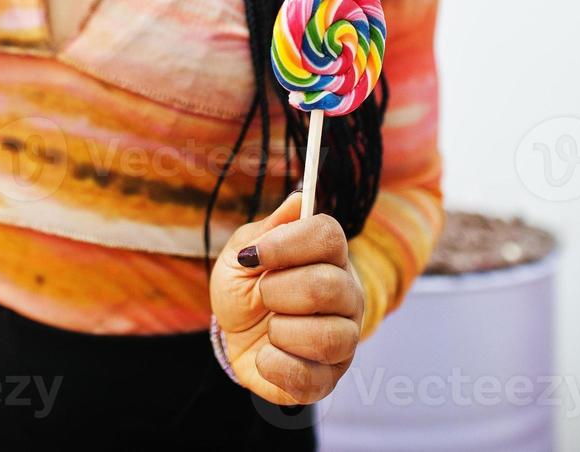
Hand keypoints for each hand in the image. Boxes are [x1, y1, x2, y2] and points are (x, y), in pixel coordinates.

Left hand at [209, 191, 363, 404]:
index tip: (254, 256)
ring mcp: (343, 340)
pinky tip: (266, 354)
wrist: (232, 337)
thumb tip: (299, 200)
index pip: (329, 235)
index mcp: (328, 258)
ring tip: (270, 328)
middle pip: (329, 286)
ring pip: (328, 336)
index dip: (288, 244)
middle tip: (263, 295)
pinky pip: (309, 376)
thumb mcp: (241, 255)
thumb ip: (268, 230)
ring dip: (281, 331)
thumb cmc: (243, 289)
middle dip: (278, 291)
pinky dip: (273, 364)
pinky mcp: (327, 379)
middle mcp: (347, 296)